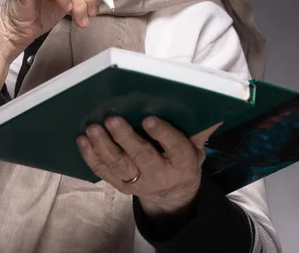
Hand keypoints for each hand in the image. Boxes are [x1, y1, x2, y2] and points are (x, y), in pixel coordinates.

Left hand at [77, 116, 221, 217]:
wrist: (173, 191)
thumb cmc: (182, 156)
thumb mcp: (196, 145)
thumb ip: (199, 128)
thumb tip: (215, 107)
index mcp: (183, 162)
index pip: (175, 148)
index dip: (163, 134)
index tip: (149, 118)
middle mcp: (160, 175)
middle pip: (141, 157)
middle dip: (125, 138)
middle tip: (112, 118)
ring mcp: (138, 182)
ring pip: (118, 165)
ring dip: (103, 146)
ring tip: (92, 127)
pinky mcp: (120, 185)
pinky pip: (103, 171)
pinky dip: (90, 156)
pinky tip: (83, 139)